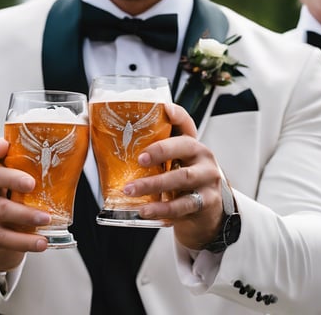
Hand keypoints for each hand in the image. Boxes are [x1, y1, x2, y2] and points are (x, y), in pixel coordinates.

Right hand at [0, 138, 49, 270]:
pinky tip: (41, 242)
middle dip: (16, 181)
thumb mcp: (20, 190)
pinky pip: (5, 238)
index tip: (6, 149)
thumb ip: (35, 174)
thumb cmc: (13, 207)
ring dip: (25, 216)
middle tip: (35, 188)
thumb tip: (71, 157)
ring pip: (1, 213)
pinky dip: (25, 242)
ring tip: (46, 220)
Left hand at [122, 104, 226, 249]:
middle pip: (185, 147)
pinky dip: (162, 209)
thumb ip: (154, 156)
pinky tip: (146, 210)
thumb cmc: (184, 183)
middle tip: (139, 159)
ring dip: (154, 184)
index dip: (177, 114)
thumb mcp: (175, 165)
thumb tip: (111, 146)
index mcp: (192, 144)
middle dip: (161, 151)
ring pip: (182, 178)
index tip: (165, 109)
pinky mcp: (206, 202)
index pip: (186, 123)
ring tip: (131, 190)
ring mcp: (207, 179)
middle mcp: (202, 158)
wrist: (209, 211)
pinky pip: (182, 205)